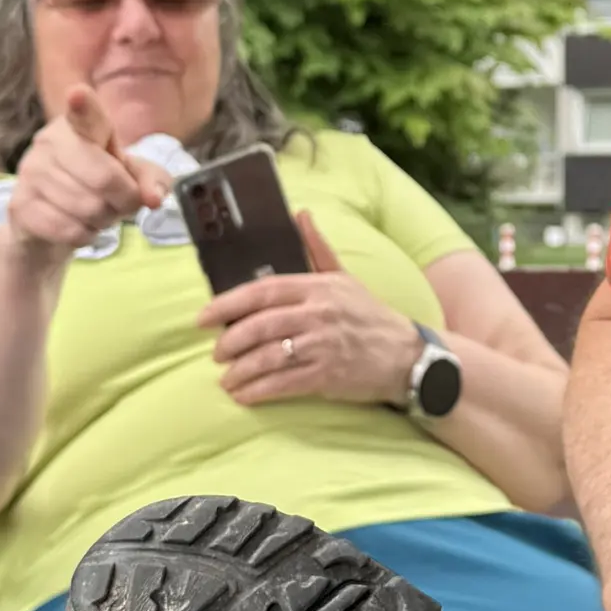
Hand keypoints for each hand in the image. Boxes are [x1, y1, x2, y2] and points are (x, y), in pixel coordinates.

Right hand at [6, 86, 170, 257]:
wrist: (45, 222)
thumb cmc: (94, 186)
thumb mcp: (129, 176)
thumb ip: (150, 180)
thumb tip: (153, 198)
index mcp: (79, 125)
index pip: (84, 114)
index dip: (83, 105)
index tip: (78, 94)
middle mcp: (49, 141)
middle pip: (104, 179)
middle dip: (123, 201)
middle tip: (120, 204)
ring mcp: (31, 172)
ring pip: (88, 209)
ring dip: (103, 221)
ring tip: (95, 213)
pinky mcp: (20, 205)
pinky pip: (69, 229)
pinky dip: (84, 236)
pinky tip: (77, 226)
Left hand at [200, 210, 427, 408]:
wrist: (407, 356)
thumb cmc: (370, 316)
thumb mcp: (345, 278)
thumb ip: (317, 248)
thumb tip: (300, 214)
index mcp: (317, 287)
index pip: (262, 291)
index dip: (227, 304)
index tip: (203, 317)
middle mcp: (317, 313)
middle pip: (259, 326)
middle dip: (230, 342)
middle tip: (216, 353)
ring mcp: (322, 345)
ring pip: (267, 357)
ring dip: (240, 371)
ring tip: (227, 379)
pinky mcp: (327, 375)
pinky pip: (283, 383)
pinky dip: (258, 392)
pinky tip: (244, 396)